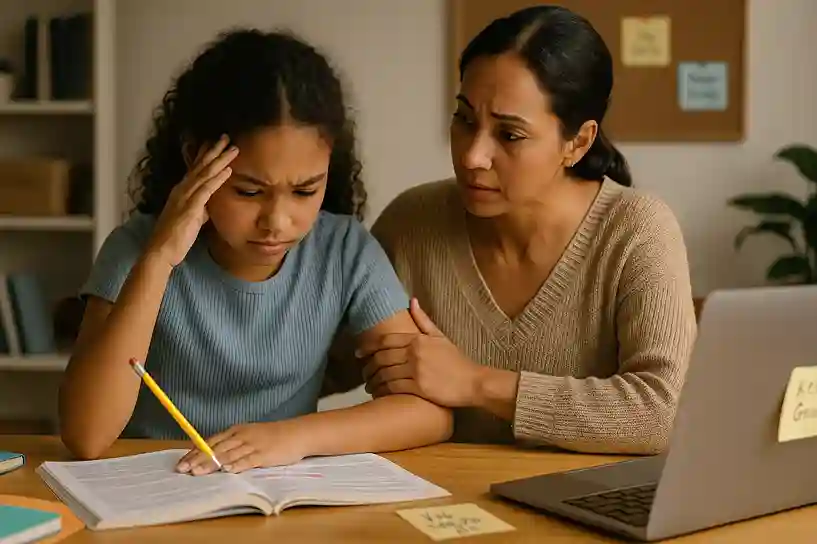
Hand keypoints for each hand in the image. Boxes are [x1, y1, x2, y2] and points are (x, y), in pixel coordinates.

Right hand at [146, 135, 238, 267]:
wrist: (161, 251)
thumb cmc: (175, 237)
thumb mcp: (191, 219)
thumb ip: (200, 210)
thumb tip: (209, 206)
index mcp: (181, 191)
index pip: (194, 169)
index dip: (205, 154)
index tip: (215, 143)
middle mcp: (181, 190)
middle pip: (200, 166)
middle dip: (214, 150)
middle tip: (226, 137)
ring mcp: (185, 197)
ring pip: (205, 173)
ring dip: (220, 160)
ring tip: (233, 148)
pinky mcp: (190, 207)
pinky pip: (207, 189)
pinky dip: (218, 178)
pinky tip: (228, 170)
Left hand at [175, 420, 309, 475]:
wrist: (297, 433)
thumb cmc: (272, 436)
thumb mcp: (249, 435)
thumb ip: (232, 444)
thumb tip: (211, 456)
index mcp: (236, 431)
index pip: (210, 442)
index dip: (195, 452)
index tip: (181, 462)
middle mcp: (242, 436)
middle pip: (216, 448)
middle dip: (198, 459)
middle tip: (183, 469)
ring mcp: (253, 444)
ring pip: (229, 454)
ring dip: (212, 463)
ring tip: (198, 472)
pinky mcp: (265, 454)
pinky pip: (249, 460)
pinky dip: (237, 465)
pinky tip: (227, 470)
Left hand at [357, 298, 482, 407]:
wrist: (473, 382)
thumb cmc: (457, 361)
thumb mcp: (441, 337)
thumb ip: (423, 320)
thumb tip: (411, 300)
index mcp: (418, 339)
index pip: (385, 340)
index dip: (368, 346)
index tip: (359, 352)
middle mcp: (415, 353)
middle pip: (381, 357)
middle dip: (368, 366)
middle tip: (362, 372)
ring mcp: (416, 371)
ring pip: (384, 374)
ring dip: (372, 381)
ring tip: (368, 386)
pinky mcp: (419, 388)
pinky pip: (392, 388)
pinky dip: (382, 391)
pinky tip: (378, 394)